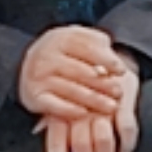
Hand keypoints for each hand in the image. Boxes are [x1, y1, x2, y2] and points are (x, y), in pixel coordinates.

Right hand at [19, 26, 134, 151]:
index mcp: (60, 38)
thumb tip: (112, 65)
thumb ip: (97, 46)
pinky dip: (68, 110)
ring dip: (92, 99)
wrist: (30, 65)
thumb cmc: (64, 54)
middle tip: (118, 92)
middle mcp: (46, 56)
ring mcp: (38, 76)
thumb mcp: (78, 40)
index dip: (106, 60)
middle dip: (102, 83)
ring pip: (70, 89)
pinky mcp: (34, 95)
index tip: (122, 71)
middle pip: (80, 71)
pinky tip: (84, 113)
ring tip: (111, 106)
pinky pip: (53, 104)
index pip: (87, 48)